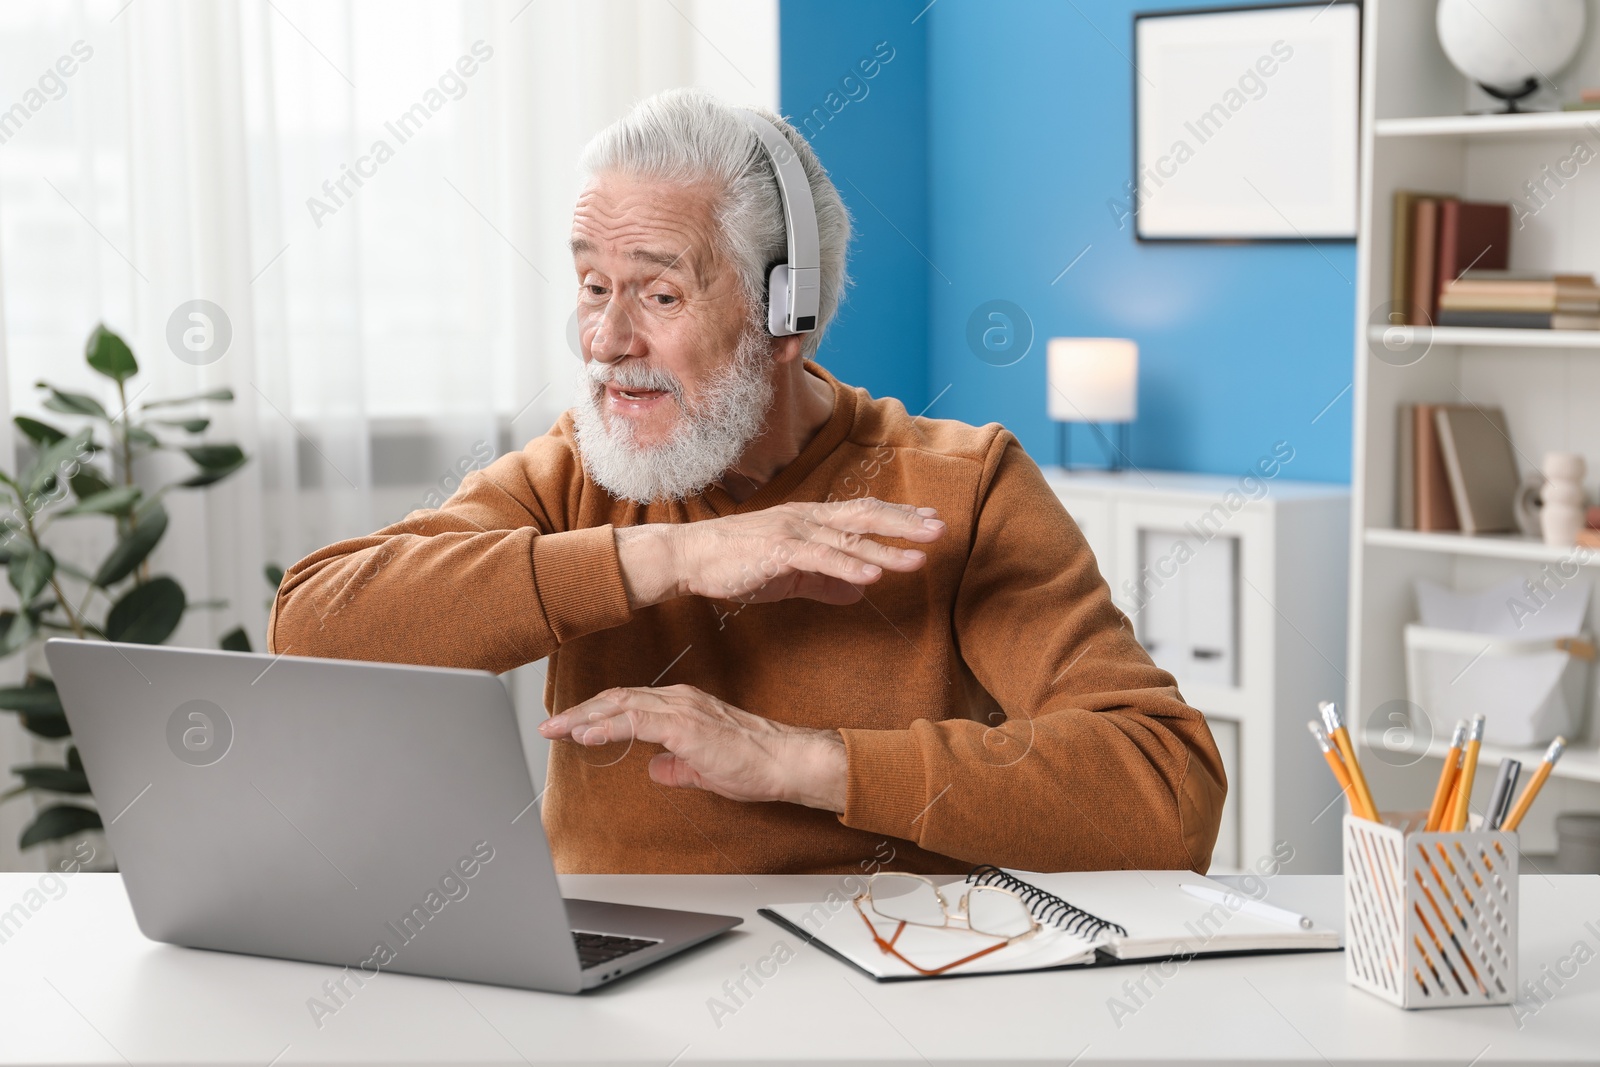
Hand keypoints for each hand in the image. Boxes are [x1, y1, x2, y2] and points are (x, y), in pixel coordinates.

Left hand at [537, 684, 846, 811]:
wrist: (784, 762)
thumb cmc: (754, 764)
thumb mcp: (703, 767)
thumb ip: (676, 766)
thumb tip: (655, 769)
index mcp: (682, 707)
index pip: (628, 704)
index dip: (596, 714)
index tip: (570, 726)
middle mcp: (678, 700)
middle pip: (616, 698)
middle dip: (580, 712)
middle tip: (550, 726)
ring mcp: (681, 708)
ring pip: (621, 705)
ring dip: (584, 718)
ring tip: (557, 729)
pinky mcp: (685, 724)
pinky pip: (637, 721)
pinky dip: (608, 726)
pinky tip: (586, 735)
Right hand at [615, 497, 945, 609]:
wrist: (692, 558)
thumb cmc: (738, 563)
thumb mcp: (790, 575)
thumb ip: (825, 582)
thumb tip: (859, 591)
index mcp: (811, 521)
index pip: (863, 513)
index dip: (898, 517)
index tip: (930, 521)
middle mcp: (807, 519)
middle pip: (865, 516)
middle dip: (905, 523)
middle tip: (941, 529)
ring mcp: (793, 532)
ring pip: (849, 538)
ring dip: (887, 547)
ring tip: (918, 558)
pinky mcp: (778, 551)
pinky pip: (820, 558)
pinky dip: (849, 565)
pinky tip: (873, 575)